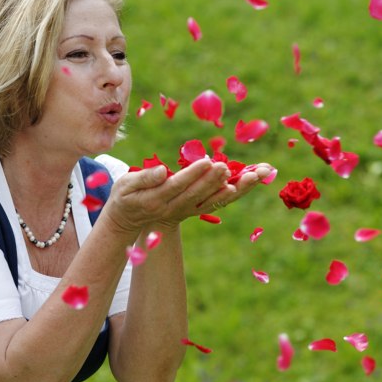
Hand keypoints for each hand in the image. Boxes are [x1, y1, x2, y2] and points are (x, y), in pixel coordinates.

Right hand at [103, 159, 273, 231]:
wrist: (130, 220)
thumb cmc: (125, 196)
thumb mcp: (125, 186)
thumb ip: (143, 179)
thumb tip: (161, 171)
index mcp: (157, 199)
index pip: (178, 185)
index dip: (194, 174)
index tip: (208, 161)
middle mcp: (175, 208)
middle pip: (200, 194)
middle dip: (216, 179)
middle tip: (231, 165)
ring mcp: (187, 211)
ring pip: (215, 200)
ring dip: (237, 188)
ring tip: (257, 175)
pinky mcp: (195, 210)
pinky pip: (217, 203)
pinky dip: (233, 194)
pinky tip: (249, 182)